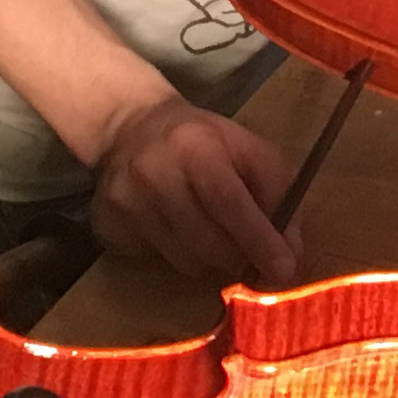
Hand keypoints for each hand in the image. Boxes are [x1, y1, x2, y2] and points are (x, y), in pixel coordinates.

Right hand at [88, 94, 297, 286]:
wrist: (129, 126)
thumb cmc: (202, 140)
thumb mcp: (249, 149)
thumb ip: (278, 193)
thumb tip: (291, 250)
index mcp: (195, 146)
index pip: (229, 202)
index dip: (259, 240)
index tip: (284, 270)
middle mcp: (154, 173)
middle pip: (208, 242)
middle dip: (239, 258)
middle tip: (250, 256)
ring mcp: (124, 201)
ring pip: (183, 261)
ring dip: (209, 260)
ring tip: (210, 233)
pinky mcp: (105, 224)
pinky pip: (153, 261)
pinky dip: (174, 255)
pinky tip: (173, 227)